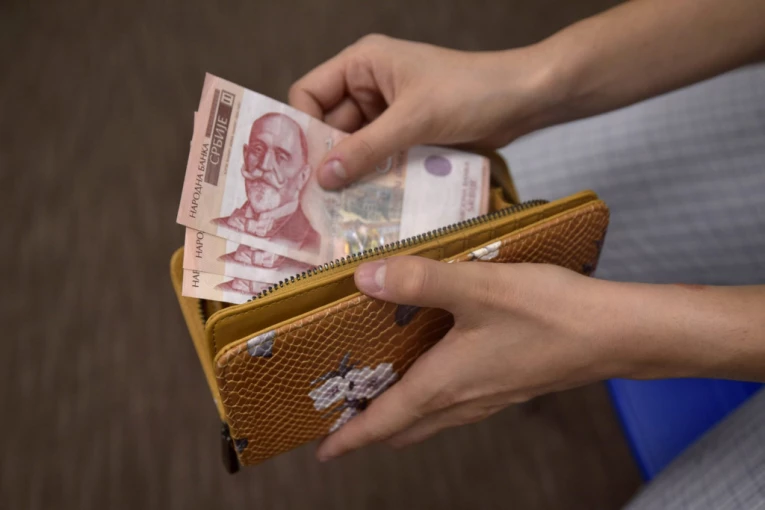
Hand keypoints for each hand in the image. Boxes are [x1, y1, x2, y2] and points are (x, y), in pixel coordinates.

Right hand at [289, 35, 556, 188]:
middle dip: (326, 158)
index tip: (301, 167)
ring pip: (354, 146)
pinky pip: (378, 157)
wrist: (523, 100)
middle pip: (330, 125)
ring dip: (351, 172)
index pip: (309, 93)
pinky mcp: (406, 134)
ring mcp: (388, 112)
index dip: (303, 127)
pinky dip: (374, 176)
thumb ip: (366, 148)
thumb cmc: (470, 93)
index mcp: (363, 64)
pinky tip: (369, 202)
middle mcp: (369, 86)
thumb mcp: (414, 119)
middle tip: (315, 199)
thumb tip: (323, 177)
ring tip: (339, 208)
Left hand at [316, 256, 620, 460]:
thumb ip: (418, 280)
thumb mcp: (477, 288)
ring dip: (402, 414)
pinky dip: (432, 398)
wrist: (613, 334)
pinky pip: (456, 404)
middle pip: (405, 428)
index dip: (349, 439)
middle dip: (371, 429)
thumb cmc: (547, 313)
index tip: (322, 452)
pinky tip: (436, 367)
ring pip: (431, 418)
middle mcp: (462, 400)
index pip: (383, 423)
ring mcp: (489, 398)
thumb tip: (363, 277)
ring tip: (380, 392)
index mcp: (444, 384)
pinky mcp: (509, 386)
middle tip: (344, 415)